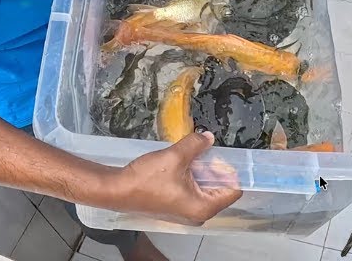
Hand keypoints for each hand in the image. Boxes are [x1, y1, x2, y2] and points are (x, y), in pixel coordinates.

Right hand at [111, 131, 241, 225]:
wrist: (118, 190)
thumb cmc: (147, 179)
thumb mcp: (175, 156)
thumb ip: (196, 145)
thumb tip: (208, 137)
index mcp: (204, 207)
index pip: (233, 190)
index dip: (229, 170)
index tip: (220, 154)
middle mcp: (198, 213)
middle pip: (220, 188)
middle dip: (215, 168)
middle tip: (205, 151)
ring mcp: (187, 211)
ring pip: (205, 187)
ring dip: (202, 170)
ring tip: (193, 153)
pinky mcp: (176, 206)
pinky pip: (193, 190)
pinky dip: (192, 176)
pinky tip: (183, 162)